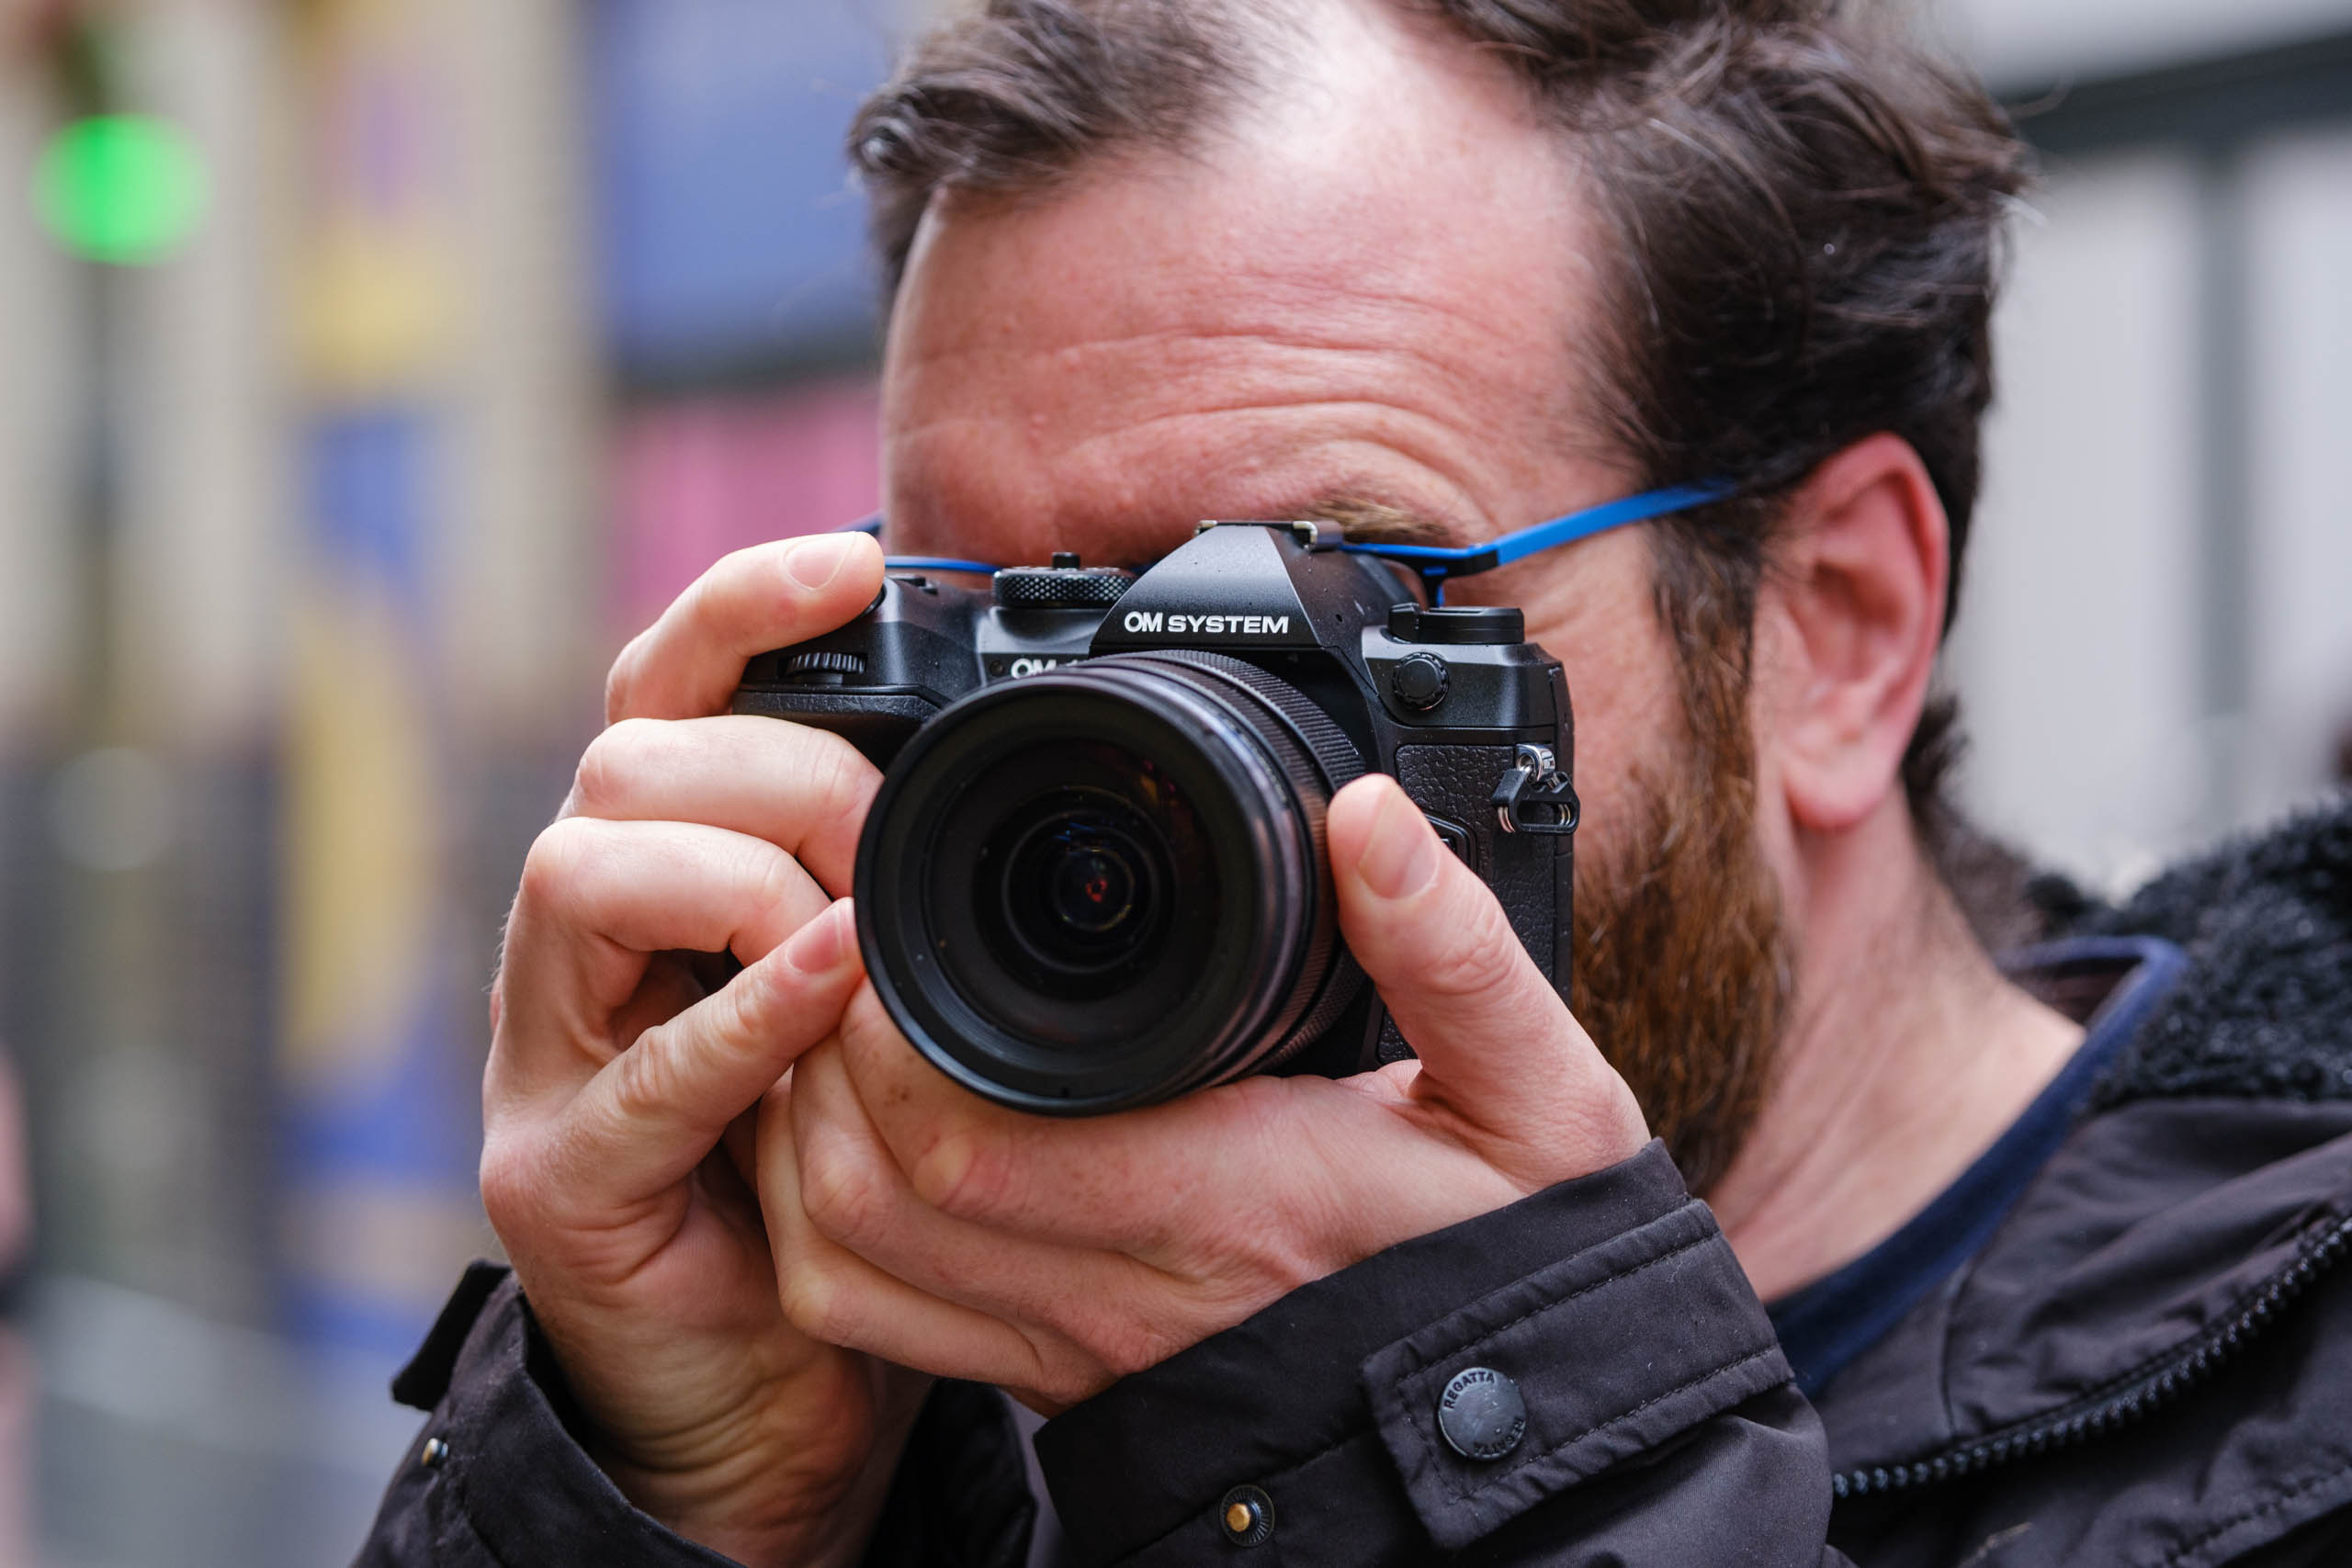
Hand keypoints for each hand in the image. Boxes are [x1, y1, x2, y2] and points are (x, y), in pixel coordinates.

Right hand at [479, 532, 921, 1566]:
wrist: (767, 1367)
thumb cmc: (830, 1153)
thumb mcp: (871, 984)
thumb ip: (893, 877)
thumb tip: (1010, 755)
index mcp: (660, 866)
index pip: (662, 691)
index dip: (743, 609)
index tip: (859, 562)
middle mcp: (579, 939)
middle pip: (624, 759)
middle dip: (778, 768)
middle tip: (890, 831)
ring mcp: (548, 1055)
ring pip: (582, 873)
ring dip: (743, 874)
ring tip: (854, 924)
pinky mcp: (558, 1176)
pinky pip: (641, 1075)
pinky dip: (744, 1016)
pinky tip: (833, 978)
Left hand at [760, 774, 1650, 1409]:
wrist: (1524, 1429)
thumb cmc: (1522, 1253)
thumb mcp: (1533, 1091)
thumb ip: (1453, 949)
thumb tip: (1368, 816)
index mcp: (1227, 1202)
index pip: (967, 1129)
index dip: (884, 1025)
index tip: (889, 914)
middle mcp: (1126, 1293)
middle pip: (870, 1191)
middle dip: (820, 1056)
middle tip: (848, 938)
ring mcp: (1079, 1350)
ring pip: (851, 1262)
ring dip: (806, 1133)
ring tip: (838, 1012)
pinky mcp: (1058, 1377)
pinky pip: (883, 1319)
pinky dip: (828, 1222)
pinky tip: (856, 1127)